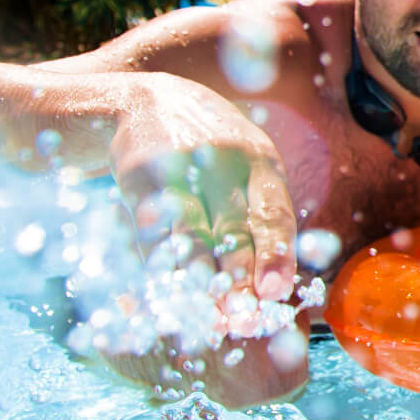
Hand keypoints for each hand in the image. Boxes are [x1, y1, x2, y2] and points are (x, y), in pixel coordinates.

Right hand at [110, 74, 297, 302]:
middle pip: (234, 228)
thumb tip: (278, 288)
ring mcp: (182, 165)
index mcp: (262, 162)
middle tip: (242, 320)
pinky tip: (167, 291)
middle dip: (239, 278)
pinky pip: (153, 227)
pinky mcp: (140, 173)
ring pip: (192, 233)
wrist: (146, 100)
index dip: (276, 254)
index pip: (274, 213)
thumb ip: (262, 217)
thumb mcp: (247, 169)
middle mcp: (226, 161)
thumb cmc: (212, 154)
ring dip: (200, 279)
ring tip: (208, 317)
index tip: (274, 291)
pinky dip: (161, 263)